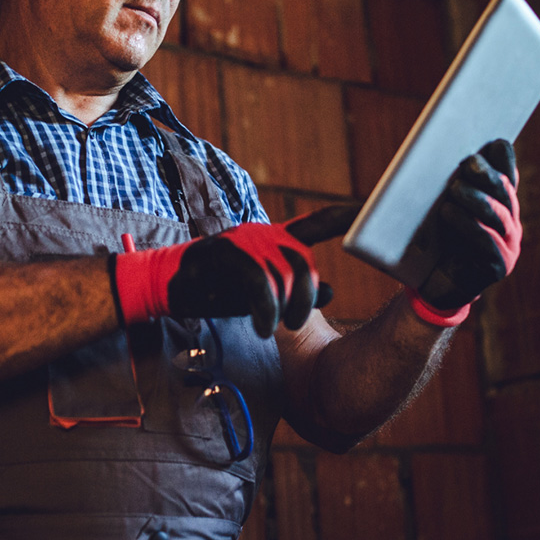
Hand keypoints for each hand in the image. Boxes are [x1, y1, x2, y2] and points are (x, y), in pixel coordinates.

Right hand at [111, 205, 358, 337]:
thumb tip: (333, 291)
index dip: (347, 216)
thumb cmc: (215, 292)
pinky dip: (264, 309)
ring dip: (283, 309)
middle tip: (294, 324)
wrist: (166, 287)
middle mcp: (264, 232)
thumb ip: (297, 294)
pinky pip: (259, 282)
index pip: (320, 222)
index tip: (373, 211)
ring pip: (284, 274)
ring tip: (270, 327)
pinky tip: (260, 326)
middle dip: (306, 298)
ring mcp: (244, 238)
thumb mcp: (263, 298)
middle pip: (305, 262)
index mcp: (276, 239)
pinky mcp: (224, 251)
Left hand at [409, 140, 521, 326]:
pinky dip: (468, 225)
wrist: (436, 288)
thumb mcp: (443, 209)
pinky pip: (487, 242)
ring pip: (498, 215)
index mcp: (501, 205)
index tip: (493, 140)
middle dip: (487, 175)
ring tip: (455, 188)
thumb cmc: (437, 242)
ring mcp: (509, 246)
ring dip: (477, 199)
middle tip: (467, 162)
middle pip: (504, 192)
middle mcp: (510, 223)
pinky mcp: (498, 267)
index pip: (508, 175)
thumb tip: (437, 150)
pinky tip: (449, 212)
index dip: (504, 159)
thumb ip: (450, 186)